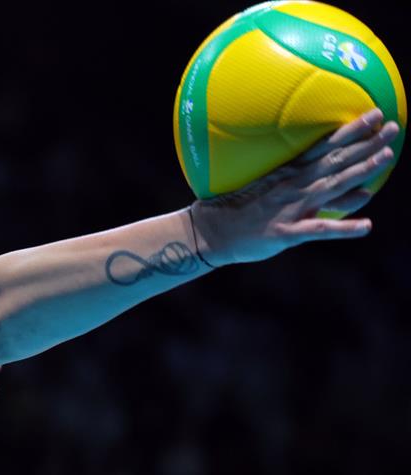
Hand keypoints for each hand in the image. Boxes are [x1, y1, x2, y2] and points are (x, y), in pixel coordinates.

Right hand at [191, 108, 398, 266]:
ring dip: (360, 171)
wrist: (209, 232)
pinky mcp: (284, 234)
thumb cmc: (237, 210)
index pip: (326, 146)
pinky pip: (318, 230)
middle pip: (336, 161)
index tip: (376, 114)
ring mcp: (290, 209)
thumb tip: (330, 180)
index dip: (352, 130)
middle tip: (394, 127)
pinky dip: (343, 228)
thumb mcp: (266, 189)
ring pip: (332, 186)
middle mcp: (293, 186)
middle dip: (366, 144)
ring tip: (386, 157)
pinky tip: (366, 226)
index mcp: (288, 174)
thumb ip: (300, 185)